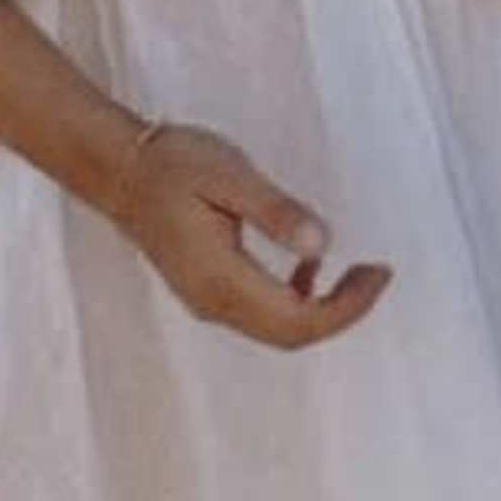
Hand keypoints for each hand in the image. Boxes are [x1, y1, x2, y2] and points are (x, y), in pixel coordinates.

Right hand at [102, 117, 390, 350]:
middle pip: (291, 335)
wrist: (119, 171)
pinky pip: (261, 315)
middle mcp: (214, 304)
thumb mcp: (231, 175)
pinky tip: (308, 264)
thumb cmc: (174, 165)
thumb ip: (276, 212)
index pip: (298, 319)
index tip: (380, 273)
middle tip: (377, 273)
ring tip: (356, 271)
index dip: (347, 307)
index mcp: (222, 280)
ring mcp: (208, 303)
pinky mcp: (207, 292)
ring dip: (322, 310)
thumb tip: (323, 245)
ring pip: (278, 330)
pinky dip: (296, 300)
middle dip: (343, 312)